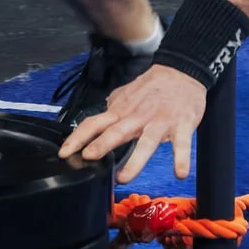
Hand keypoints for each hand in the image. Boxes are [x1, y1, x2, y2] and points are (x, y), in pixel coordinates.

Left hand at [59, 64, 206, 184]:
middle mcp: (138, 116)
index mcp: (123, 111)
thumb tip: (99, 117)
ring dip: (135, 160)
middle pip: (116, 131)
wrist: (183, 72)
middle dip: (101, 145)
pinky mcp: (182, 125)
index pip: (95, 123)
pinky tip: (179, 173)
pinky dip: (181, 158)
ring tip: (124, 177)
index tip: (65, 152)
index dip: (78, 137)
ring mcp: (160, 121)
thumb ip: (113, 107)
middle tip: (88, 158)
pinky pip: (182, 144)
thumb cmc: (155, 86)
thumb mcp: (128, 93)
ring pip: (146, 142)